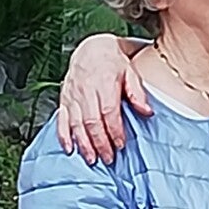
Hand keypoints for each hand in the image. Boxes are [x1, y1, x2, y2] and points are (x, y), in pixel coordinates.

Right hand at [57, 33, 150, 159]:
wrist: (92, 49)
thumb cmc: (113, 62)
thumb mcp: (130, 72)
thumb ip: (137, 93)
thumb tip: (147, 111)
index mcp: (103, 83)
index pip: (108, 111)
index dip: (114, 130)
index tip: (121, 144)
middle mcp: (85, 90)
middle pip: (91, 121)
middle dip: (100, 142)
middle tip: (109, 158)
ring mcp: (72, 95)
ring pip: (76, 123)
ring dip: (84, 143)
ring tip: (92, 159)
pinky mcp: (64, 99)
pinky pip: (61, 119)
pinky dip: (64, 135)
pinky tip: (69, 149)